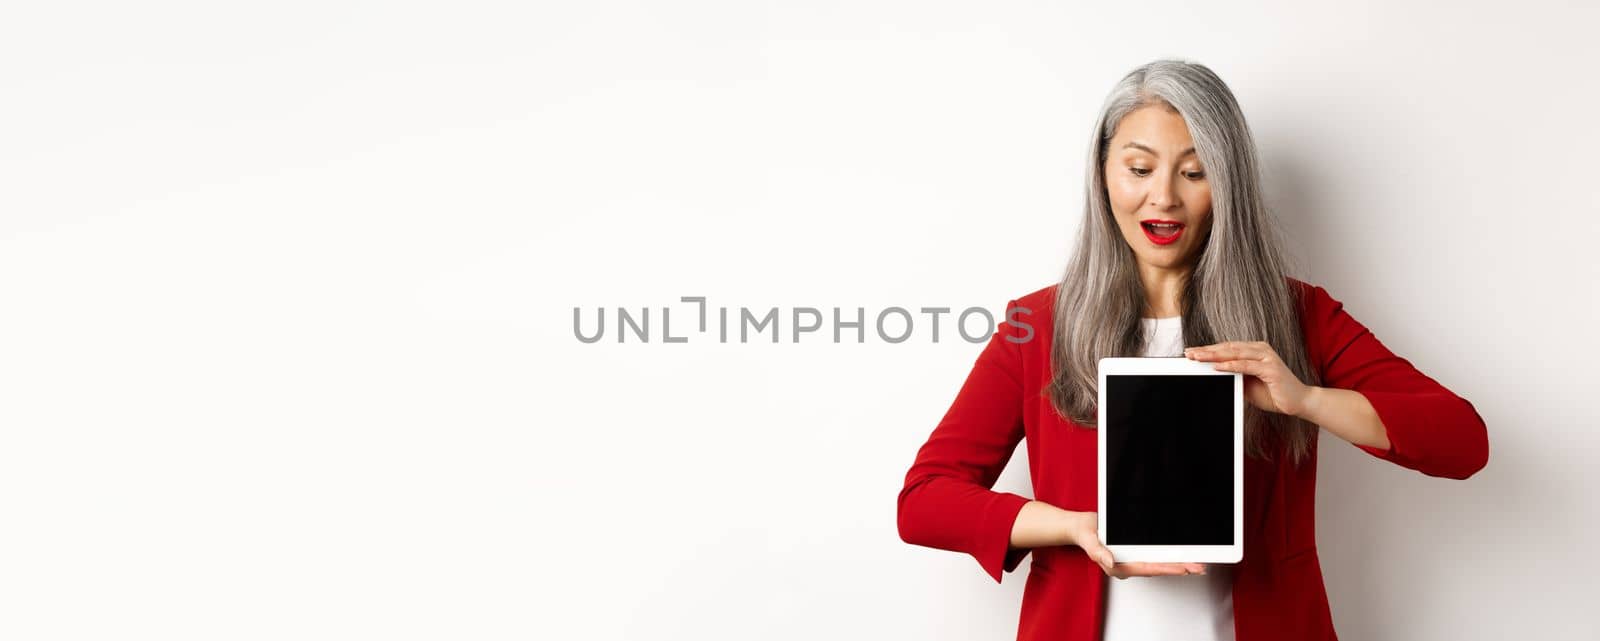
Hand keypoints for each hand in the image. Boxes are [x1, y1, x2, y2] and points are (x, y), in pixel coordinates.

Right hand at [1062, 511, 1206, 579]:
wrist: (1080, 527)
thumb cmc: (1085, 534)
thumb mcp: (1090, 541)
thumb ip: (1099, 553)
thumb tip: (1111, 562)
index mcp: (1118, 567)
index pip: (1148, 568)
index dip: (1167, 568)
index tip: (1183, 569)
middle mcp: (1128, 565)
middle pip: (1157, 568)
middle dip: (1179, 568)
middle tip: (1199, 568)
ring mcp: (1131, 559)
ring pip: (1158, 563)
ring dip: (1177, 563)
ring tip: (1196, 564)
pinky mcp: (1134, 552)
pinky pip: (1154, 556)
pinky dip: (1168, 555)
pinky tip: (1180, 555)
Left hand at [1184, 341, 1313, 416]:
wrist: (1298, 402)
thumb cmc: (1274, 393)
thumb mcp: (1247, 385)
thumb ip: (1233, 377)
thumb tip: (1213, 374)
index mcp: (1254, 351)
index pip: (1226, 348)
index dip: (1208, 350)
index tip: (1191, 353)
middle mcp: (1260, 350)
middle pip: (1228, 348)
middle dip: (1206, 351)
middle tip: (1188, 353)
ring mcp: (1266, 357)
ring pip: (1234, 353)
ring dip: (1214, 355)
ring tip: (1197, 358)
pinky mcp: (1270, 368)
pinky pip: (1246, 365)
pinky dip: (1230, 365)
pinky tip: (1217, 366)